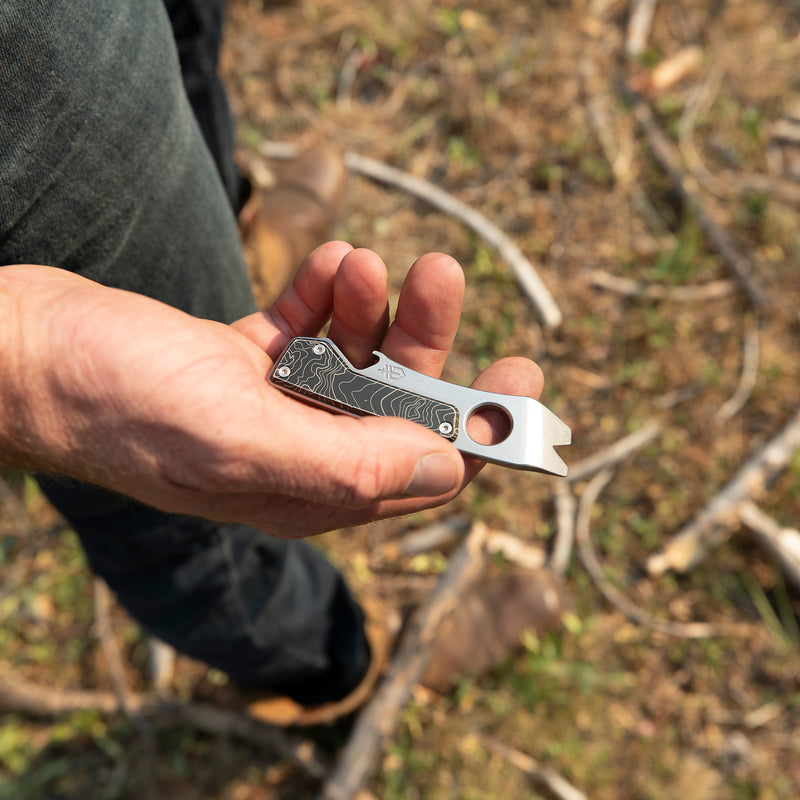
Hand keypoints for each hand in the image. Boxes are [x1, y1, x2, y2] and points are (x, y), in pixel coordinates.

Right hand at [0, 244, 542, 536]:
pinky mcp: (244, 360)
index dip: (480, 430)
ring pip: (355, 356)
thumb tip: (449, 471)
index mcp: (308, 492)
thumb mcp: (238, 438)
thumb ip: (346, 461)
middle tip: (440, 271)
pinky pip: (308, 325)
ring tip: (361, 258)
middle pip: (396, 402)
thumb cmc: (121, 402)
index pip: (423, 469)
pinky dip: (322, 292)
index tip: (522, 375)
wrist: (31, 353)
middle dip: (426, 338)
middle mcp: (299, 453)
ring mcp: (272, 406)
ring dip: (371, 303)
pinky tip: (325, 261)